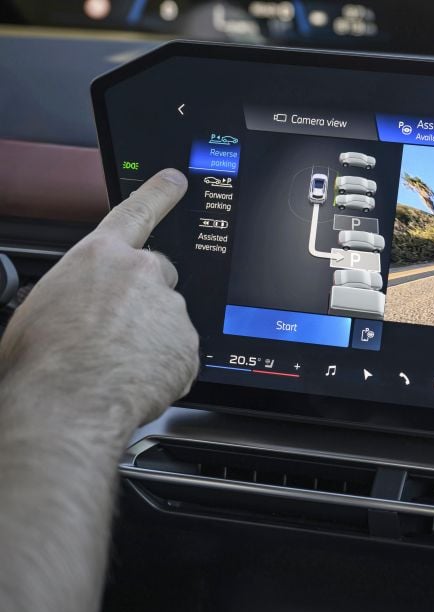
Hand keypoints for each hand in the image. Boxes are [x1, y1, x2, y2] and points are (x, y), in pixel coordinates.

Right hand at [0, 169, 197, 436]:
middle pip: (156, 277)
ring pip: (166, 320)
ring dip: (149, 338)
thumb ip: (72, 294)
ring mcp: (171, 311)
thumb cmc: (40, 360)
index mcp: (100, 258)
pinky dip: (162, 369)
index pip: (135, 213)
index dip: (158, 195)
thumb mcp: (36, 310)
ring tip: (114, 366)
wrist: (67, 402)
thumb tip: (73, 308)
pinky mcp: (189, 346)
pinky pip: (178, 356)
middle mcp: (142, 276)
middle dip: (143, 299)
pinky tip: (132, 382)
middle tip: (115, 332)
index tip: (176, 180)